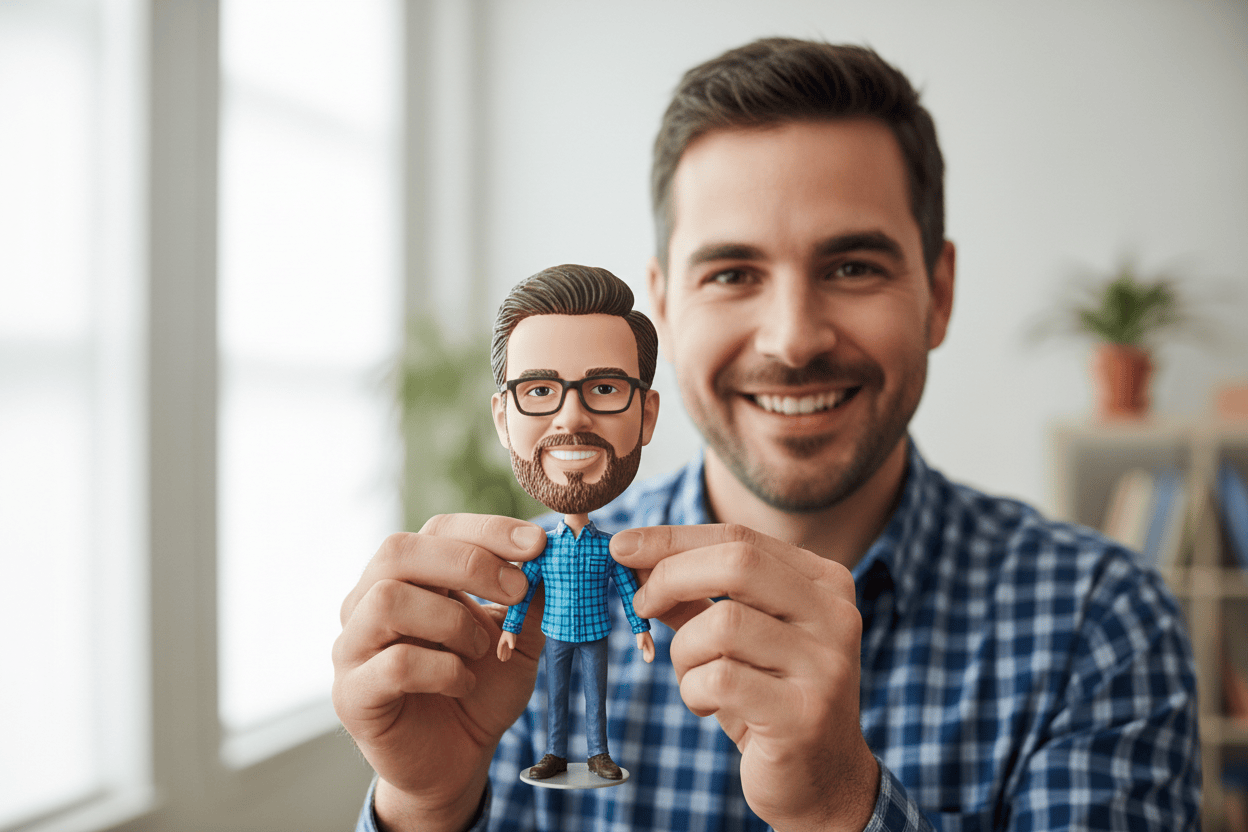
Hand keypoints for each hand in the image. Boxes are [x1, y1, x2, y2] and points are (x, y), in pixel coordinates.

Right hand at [332, 515, 546, 831]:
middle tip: (517, 590)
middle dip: (468, 562)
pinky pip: (395, 663)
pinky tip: (463, 683)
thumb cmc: (480, 688)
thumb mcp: (517, 637)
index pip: (438, 529)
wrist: (456, 760)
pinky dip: (443, 669)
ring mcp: (353, 646)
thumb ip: (530, 598)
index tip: (537, 544)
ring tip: (482, 649)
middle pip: (399, 551)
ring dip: (453, 620)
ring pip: (388, 599)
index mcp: (409, 577)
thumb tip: (555, 555)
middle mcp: (368, 601)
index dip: (487, 530)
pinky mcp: (353, 694)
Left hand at [612, 524, 877, 831]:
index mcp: (824, 583)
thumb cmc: (768, 697)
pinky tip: (704, 704)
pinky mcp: (803, 714)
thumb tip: (634, 557)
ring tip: (691, 676)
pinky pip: (719, 679)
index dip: (673, 539)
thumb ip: (694, 596)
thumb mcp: (736, 638)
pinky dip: (692, 690)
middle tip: (638, 604)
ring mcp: (825, 665)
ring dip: (684, 651)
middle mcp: (835, 616)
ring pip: (723, 624)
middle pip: (737, 563)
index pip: (740, 539)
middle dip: (671, 576)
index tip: (622, 546)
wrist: (822, 779)